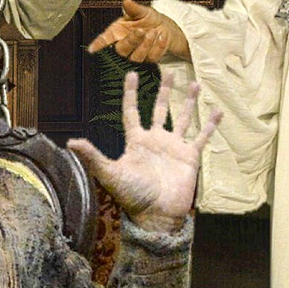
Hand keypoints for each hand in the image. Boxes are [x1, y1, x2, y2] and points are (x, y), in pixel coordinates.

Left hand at [67, 72, 219, 232]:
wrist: (157, 215)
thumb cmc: (132, 196)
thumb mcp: (110, 174)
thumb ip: (92, 157)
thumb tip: (70, 142)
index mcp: (136, 141)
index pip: (133, 111)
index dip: (131, 93)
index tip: (131, 74)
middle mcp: (155, 140)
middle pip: (160, 109)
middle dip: (165, 91)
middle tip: (169, 72)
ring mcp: (174, 147)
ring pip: (182, 118)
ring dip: (189, 102)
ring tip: (195, 84)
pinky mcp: (190, 157)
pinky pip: (202, 136)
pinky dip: (210, 124)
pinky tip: (218, 110)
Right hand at [88, 0, 190, 62]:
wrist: (166, 28)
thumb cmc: (150, 19)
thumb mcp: (142, 11)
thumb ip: (134, 9)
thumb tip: (126, 1)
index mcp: (116, 33)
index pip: (104, 40)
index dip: (98, 45)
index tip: (93, 49)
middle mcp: (124, 46)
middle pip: (121, 50)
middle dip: (131, 41)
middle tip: (141, 30)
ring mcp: (135, 56)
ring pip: (136, 57)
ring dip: (146, 44)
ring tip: (153, 31)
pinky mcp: (149, 61)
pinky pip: (152, 58)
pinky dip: (159, 46)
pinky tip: (162, 36)